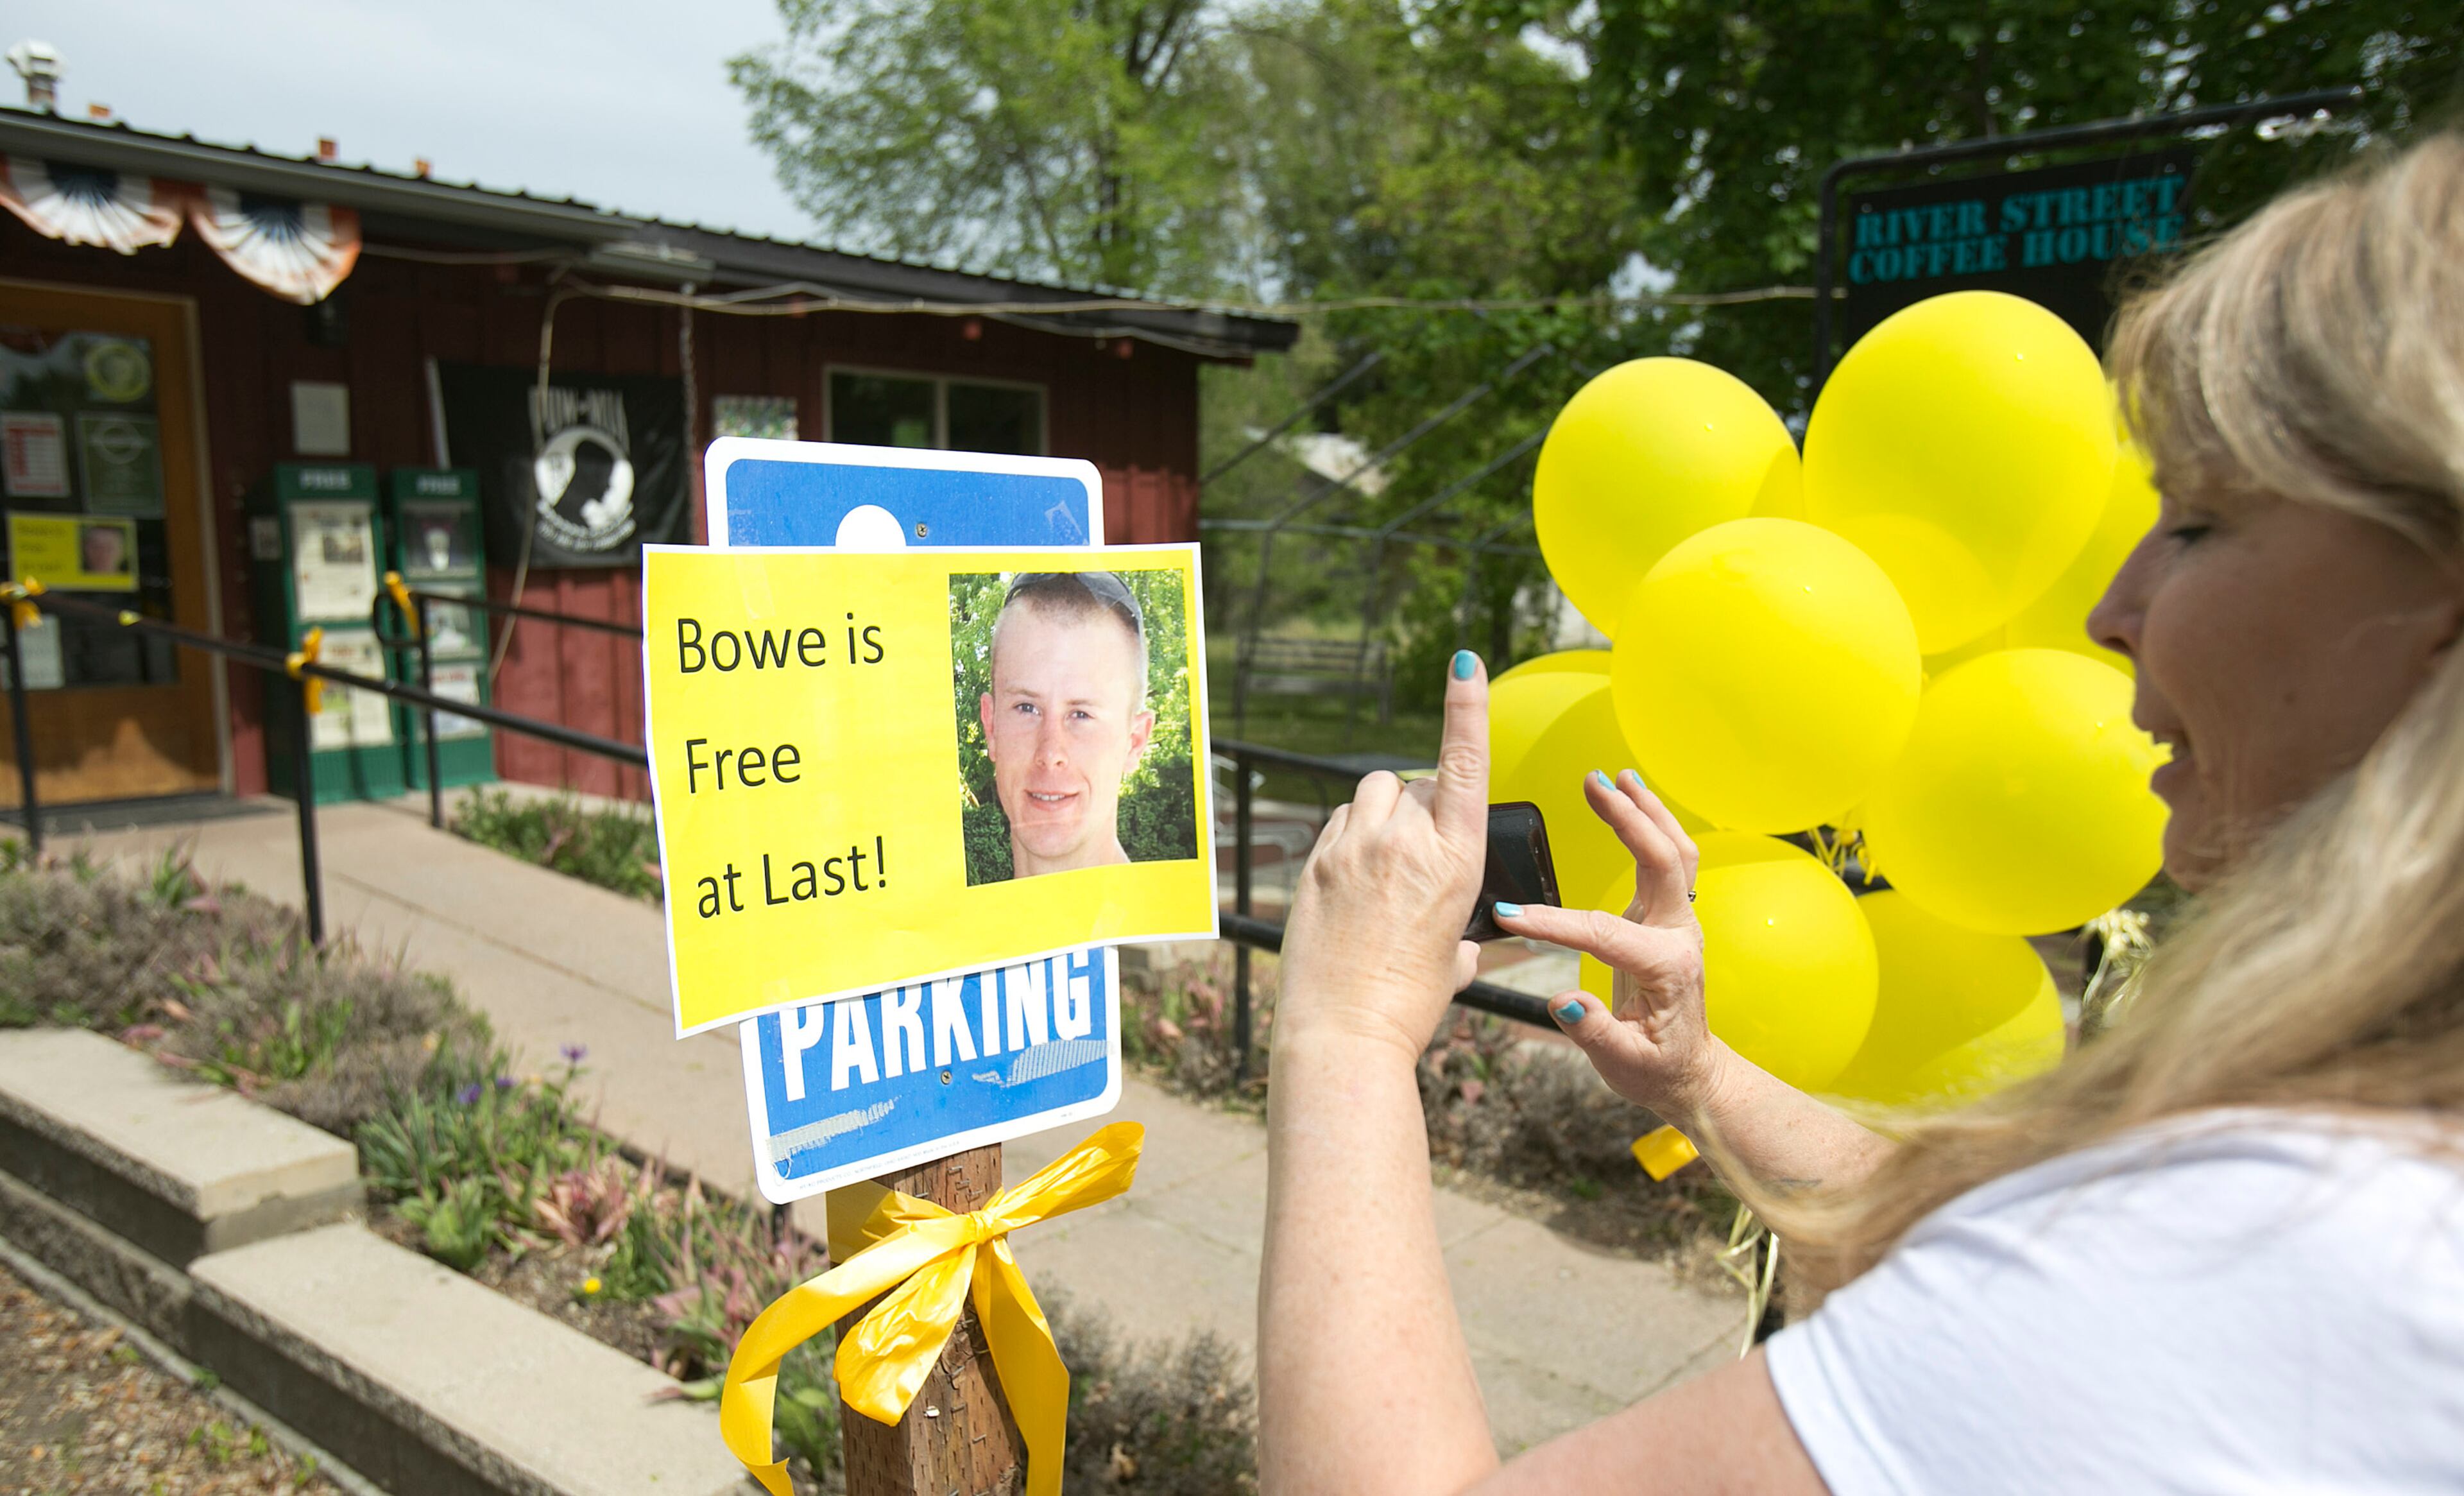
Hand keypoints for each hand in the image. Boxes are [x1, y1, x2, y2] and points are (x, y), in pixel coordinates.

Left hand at [1275, 652, 1488, 1060]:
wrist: (1344, 1035)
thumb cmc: (1408, 1006)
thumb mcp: (1452, 961)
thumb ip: (1461, 931)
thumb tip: (1460, 942)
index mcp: (1456, 861)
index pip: (1462, 764)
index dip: (1466, 708)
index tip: (1464, 662)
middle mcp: (1405, 843)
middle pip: (1413, 785)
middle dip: (1419, 808)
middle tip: (1415, 864)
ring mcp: (1353, 849)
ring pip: (1371, 795)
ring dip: (1382, 813)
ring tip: (1382, 866)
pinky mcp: (1315, 862)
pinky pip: (1337, 823)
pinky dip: (1349, 837)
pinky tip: (1350, 879)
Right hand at [1493, 771, 1728, 1126]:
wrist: (1688, 1070)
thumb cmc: (1654, 1069)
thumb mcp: (1623, 1065)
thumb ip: (1594, 1032)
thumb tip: (1563, 1000)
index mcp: (1666, 967)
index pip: (1604, 932)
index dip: (1554, 923)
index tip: (1508, 917)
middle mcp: (1680, 934)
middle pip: (1665, 861)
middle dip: (1630, 819)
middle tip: (1593, 783)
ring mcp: (1678, 921)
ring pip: (1676, 851)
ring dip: (1648, 809)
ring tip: (1615, 776)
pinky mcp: (1667, 915)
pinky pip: (1670, 858)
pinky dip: (1653, 822)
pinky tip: (1629, 796)